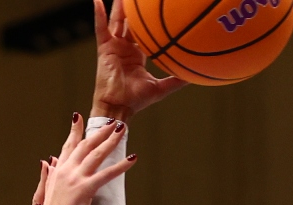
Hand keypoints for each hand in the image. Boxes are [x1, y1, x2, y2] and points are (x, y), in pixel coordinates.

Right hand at [41, 113, 135, 204]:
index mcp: (58, 171)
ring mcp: (75, 178)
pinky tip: (132, 159)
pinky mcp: (85, 189)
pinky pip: (106, 174)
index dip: (74, 131)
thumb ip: (49, 174)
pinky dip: (120, 166)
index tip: (78, 117)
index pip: (68, 146)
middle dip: (99, 132)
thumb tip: (49, 160)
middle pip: (85, 145)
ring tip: (122, 130)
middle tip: (112, 122)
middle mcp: (66, 170)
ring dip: (111, 141)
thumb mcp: (45, 192)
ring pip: (96, 154)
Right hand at [90, 0, 184, 120]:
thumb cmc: (136, 100)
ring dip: (120, 6)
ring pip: (117, 20)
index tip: (155, 9)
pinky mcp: (104, 48)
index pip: (144, 32)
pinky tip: (98, 0)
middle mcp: (125, 47)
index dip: (149, 21)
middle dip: (134, 9)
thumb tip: (194, 77)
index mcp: (137, 54)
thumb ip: (175, 80)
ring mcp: (114, 46)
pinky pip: (101, 28)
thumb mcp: (161, 88)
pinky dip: (99, 14)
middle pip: (130, 22)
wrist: (118, 107)